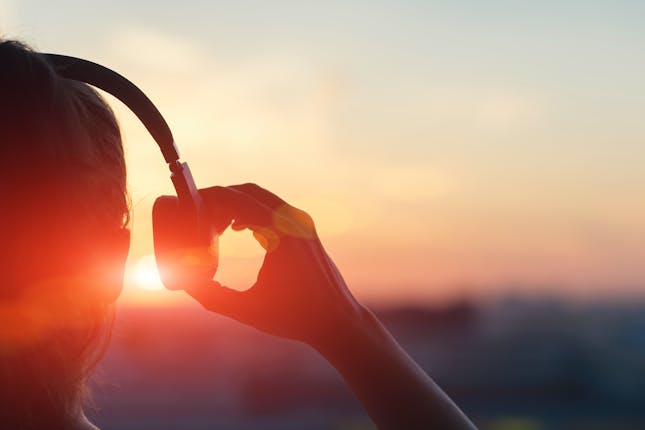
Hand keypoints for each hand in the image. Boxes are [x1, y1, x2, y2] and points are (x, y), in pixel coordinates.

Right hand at [181, 183, 366, 346]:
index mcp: (280, 234)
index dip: (210, 199)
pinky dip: (251, 212)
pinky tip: (236, 229)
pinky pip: (273, 209)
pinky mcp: (306, 230)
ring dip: (235, 204)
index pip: (238, 200)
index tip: (189, 206)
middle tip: (196, 215)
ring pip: (261, 198)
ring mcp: (302, 223)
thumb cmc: (294, 317)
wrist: (336, 320)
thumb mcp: (246, 310)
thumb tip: (183, 282)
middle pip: (248, 192)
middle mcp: (294, 221)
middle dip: (220, 198)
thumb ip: (211, 296)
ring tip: (212, 226)